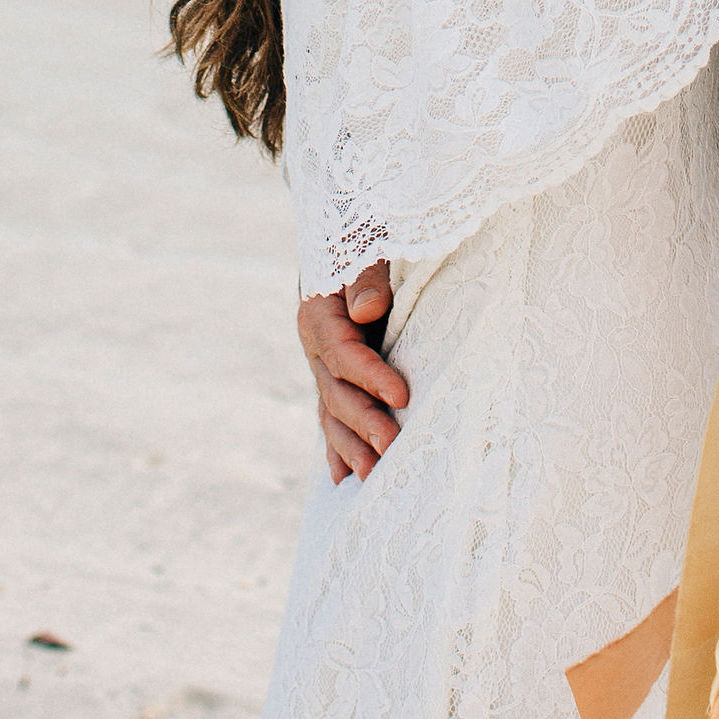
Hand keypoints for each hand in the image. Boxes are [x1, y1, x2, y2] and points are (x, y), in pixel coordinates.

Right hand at [298, 263, 406, 480]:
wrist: (349, 243)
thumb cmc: (367, 242)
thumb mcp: (367, 247)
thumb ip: (367, 276)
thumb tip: (368, 309)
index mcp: (319, 316)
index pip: (343, 354)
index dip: (370, 377)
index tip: (402, 397)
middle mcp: (315, 347)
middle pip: (336, 392)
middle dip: (364, 423)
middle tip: (392, 448)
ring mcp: (322, 368)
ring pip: (332, 414)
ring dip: (351, 447)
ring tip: (373, 476)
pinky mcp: (333, 381)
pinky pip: (331, 418)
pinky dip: (337, 447)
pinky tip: (344, 477)